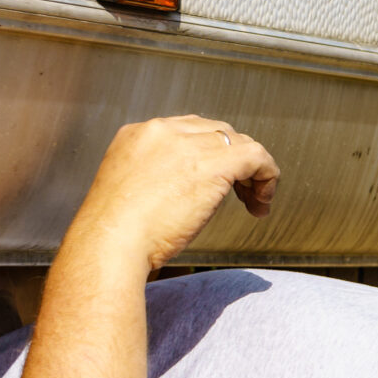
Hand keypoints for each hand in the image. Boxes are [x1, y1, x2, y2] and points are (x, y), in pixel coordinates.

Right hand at [65, 116, 279, 269]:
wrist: (109, 245)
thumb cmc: (114, 236)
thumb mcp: (131, 194)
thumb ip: (157, 178)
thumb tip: (188, 190)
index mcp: (137, 135)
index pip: (188, 131)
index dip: (210, 155)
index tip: (216, 183)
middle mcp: (161, 131)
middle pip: (216, 132)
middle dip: (233, 161)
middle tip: (242, 193)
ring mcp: (186, 144)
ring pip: (238, 142)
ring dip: (252, 171)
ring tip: (255, 200)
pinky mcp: (212, 163)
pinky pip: (256, 156)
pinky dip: (267, 175)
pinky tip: (262, 201)